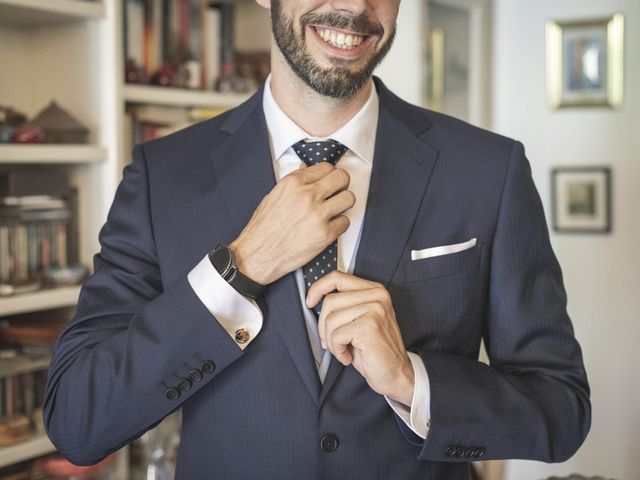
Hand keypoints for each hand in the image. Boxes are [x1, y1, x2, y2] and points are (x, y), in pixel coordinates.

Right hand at [230, 162, 355, 284]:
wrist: (257, 255)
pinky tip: (328, 227)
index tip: (329, 181)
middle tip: (337, 193)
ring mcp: (318, 215)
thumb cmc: (263, 228)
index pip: (326, 167)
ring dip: (343, 204)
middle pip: (342, 178)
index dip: (329, 174)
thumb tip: (307, 169)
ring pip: (349, 198)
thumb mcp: (274, 196)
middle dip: (341, 184)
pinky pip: (345, 222)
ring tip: (334, 210)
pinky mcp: (325, 234)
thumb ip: (295, 182)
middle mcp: (307, 196)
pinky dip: (339, 225)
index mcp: (294, 183)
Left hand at [306, 270, 414, 406]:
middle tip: (332, 343)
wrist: (396, 374)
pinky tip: (348, 357)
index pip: (337, 277)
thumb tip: (313, 299)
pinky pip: (336, 336)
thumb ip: (344, 304)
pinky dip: (337, 351)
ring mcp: (375, 309)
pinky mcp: (369, 326)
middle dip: (324, 326)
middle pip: (330, 301)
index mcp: (374, 290)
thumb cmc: (373, 349)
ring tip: (344, 351)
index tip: (309, 302)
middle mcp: (377, 295)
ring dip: (331, 342)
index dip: (318, 288)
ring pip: (331, 320)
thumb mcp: (358, 320)